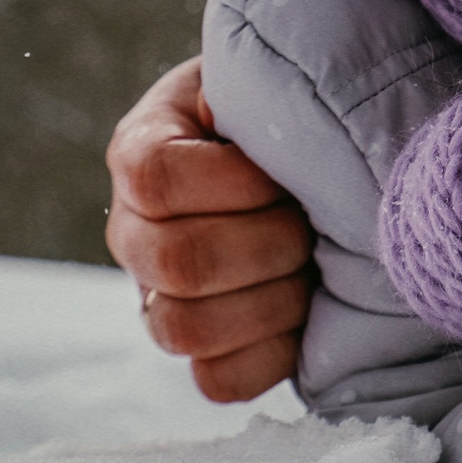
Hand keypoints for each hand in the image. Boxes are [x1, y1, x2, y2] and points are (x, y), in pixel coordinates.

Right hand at [104, 57, 315, 401]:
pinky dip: (272, 354)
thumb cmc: (302, 115)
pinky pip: (216, 381)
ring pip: (184, 329)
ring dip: (272, 300)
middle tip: (311, 222)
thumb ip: (257, 85)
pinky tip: (306, 316)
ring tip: (312, 266)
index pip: (153, 178)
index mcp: (142, 151)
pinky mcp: (203, 353)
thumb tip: (258, 103)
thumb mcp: (272, 81)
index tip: (281, 171)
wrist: (326, 167)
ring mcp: (159, 298)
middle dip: (269, 243)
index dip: (232, 180)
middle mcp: (134, 231)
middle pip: (176, 262)